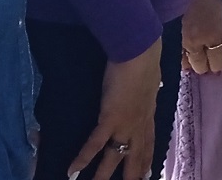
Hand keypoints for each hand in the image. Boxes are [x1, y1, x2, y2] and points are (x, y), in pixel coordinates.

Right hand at [70, 37, 162, 179]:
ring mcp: (126, 124)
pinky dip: (83, 158)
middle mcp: (139, 124)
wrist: (140, 53)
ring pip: (115, 157)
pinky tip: (72, 171)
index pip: (149, 143)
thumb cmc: (143, 62)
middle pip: (136, 156)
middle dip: (133, 174)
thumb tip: (143, 88)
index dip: (147, 159)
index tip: (146, 173)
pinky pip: (95, 144)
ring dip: (103, 175)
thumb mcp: (147, 82)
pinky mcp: (111, 119)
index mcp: (148, 115)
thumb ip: (143, 92)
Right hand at [181, 0, 221, 74]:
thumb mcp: (220, 13)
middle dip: (203, 69)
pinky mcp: (172, 39)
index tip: (217, 71)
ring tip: (192, 69)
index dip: (216, 67)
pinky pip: (177, 54)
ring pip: (186, 61)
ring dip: (191, 66)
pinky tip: (181, 62)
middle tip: (205, 71)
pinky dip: (180, 59)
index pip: (215, 60)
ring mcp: (183, 42)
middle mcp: (197, 44)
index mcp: (212, 37)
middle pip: (200, 64)